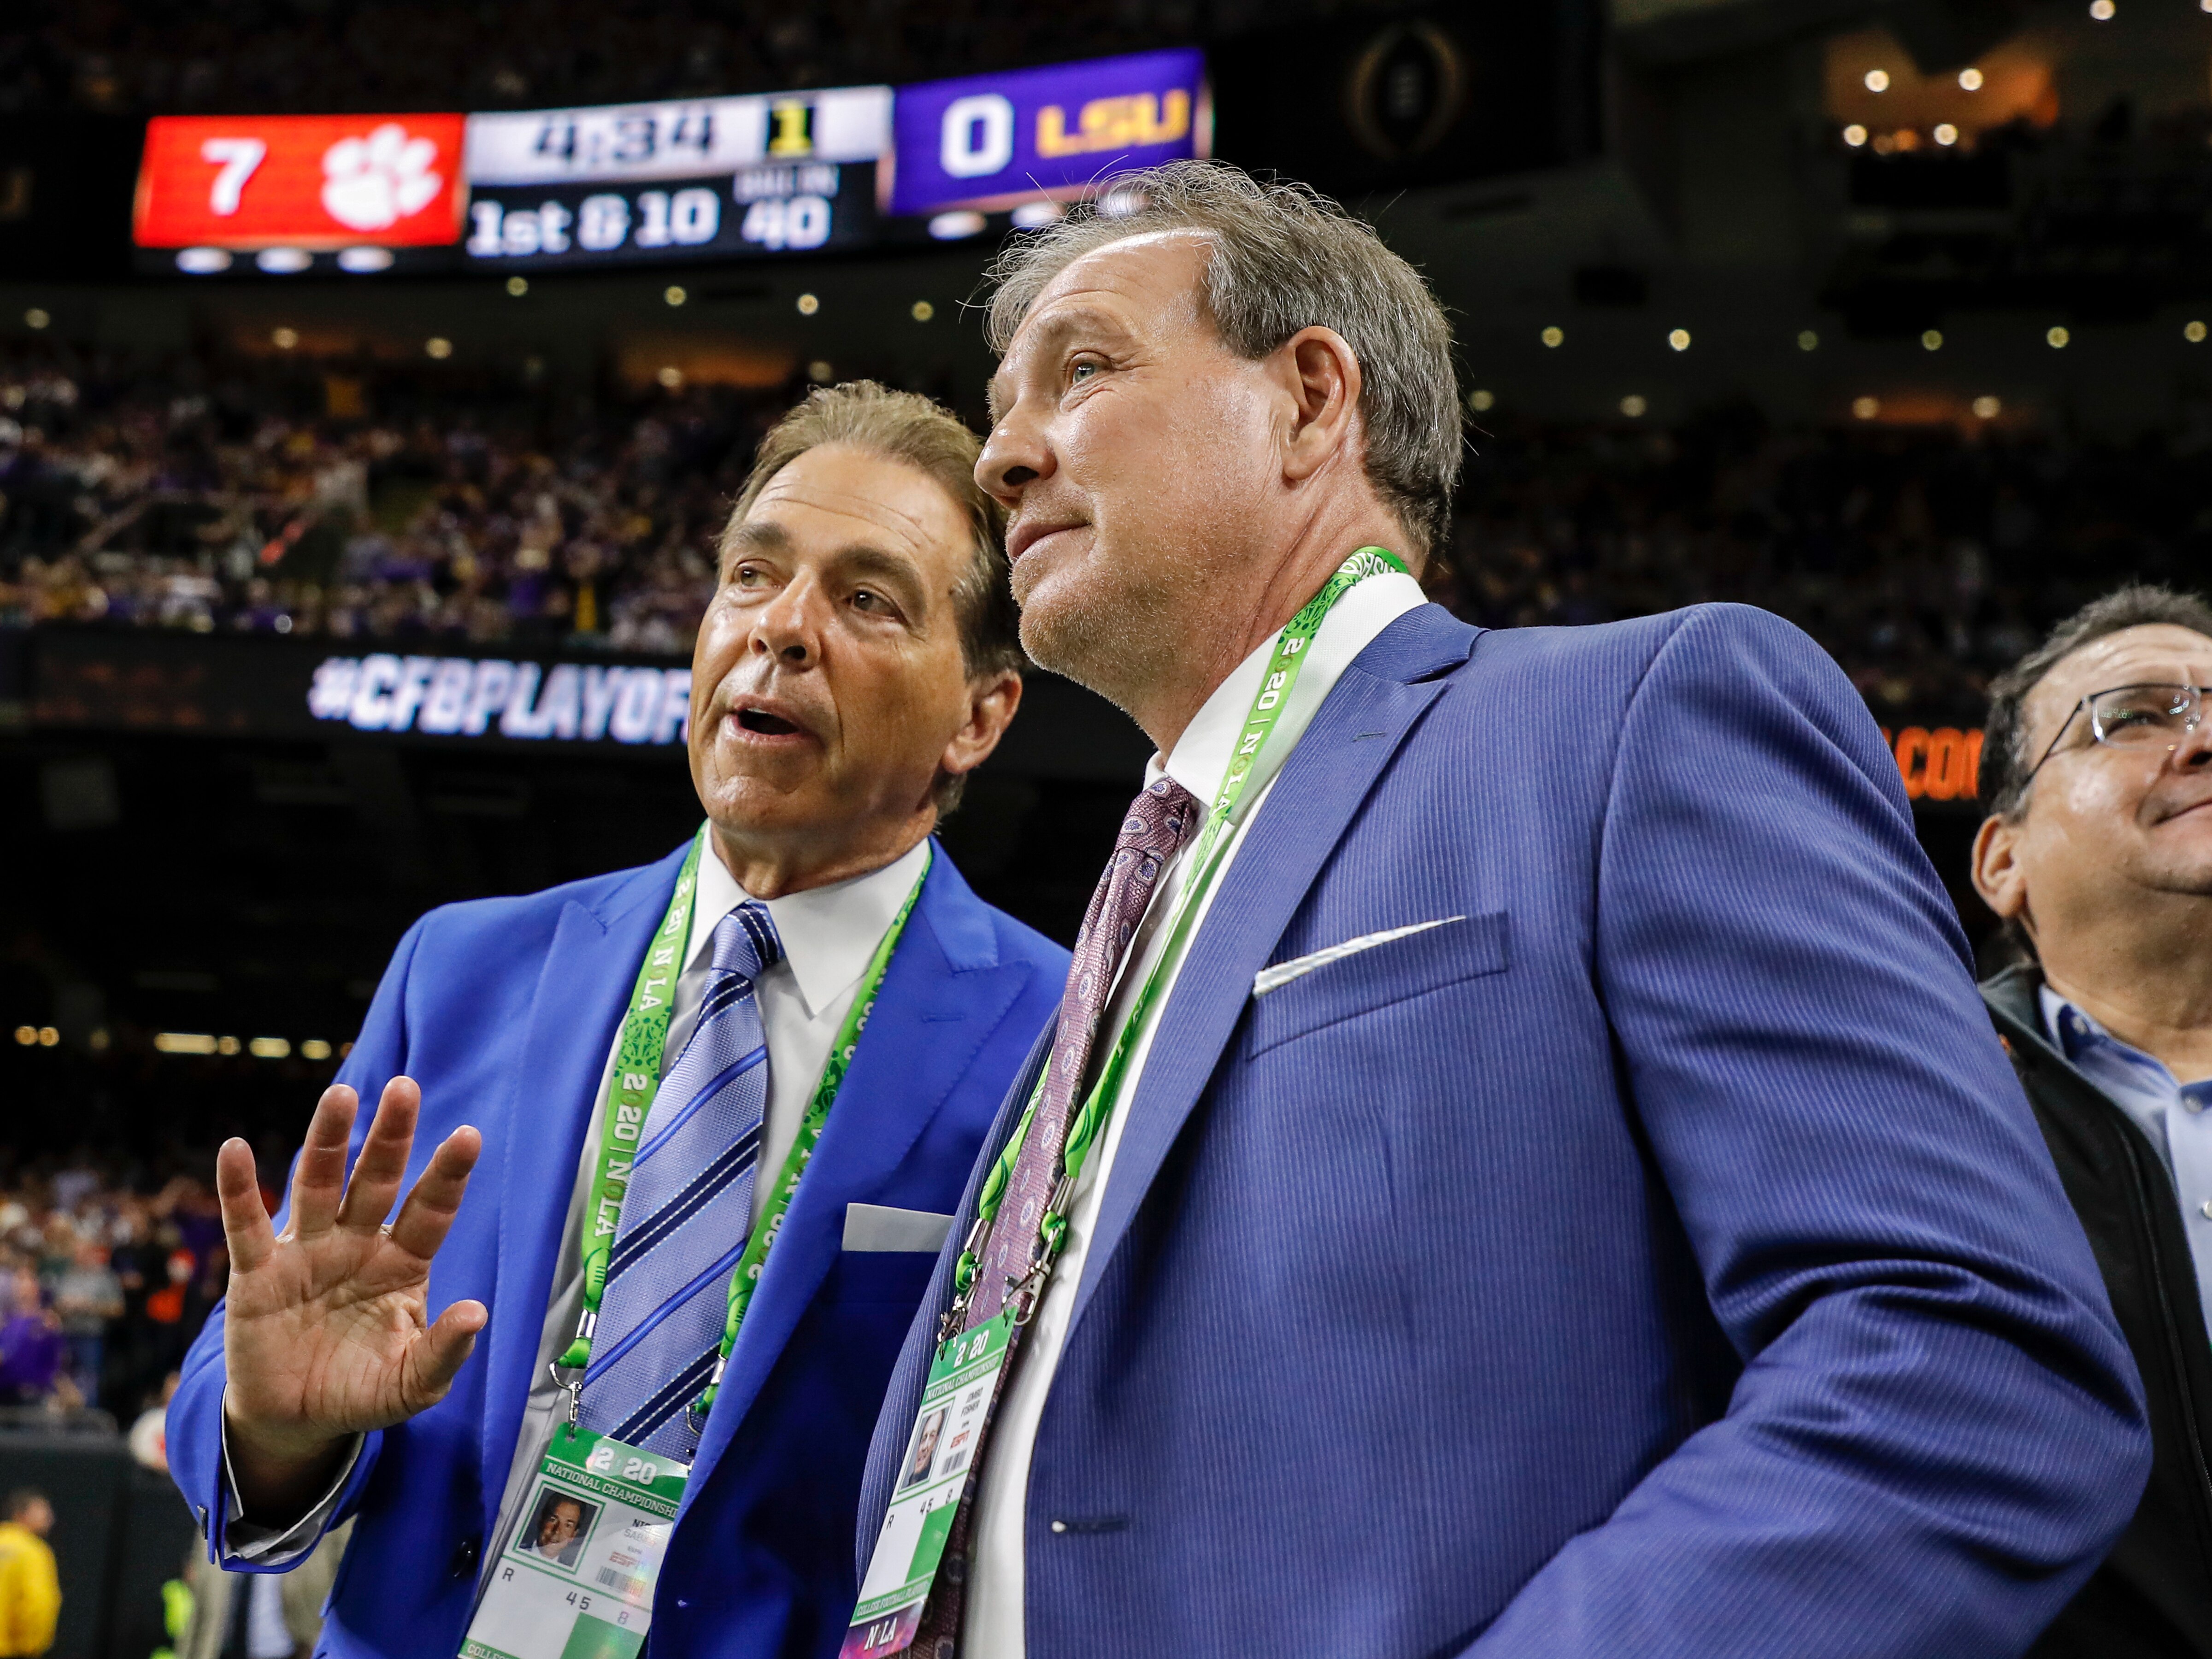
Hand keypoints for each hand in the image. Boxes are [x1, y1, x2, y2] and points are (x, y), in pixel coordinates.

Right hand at [215, 1078, 484, 1518]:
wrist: (296, 1419)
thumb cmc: (363, 1390)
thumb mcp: (411, 1383)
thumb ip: (443, 1351)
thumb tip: (477, 1314)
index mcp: (402, 1263)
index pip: (431, 1210)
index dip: (448, 1174)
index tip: (469, 1134)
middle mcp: (357, 1244)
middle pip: (376, 1180)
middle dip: (390, 1136)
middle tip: (405, 1088)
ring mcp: (306, 1253)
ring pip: (317, 1185)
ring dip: (327, 1140)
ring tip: (341, 1094)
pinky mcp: (257, 1275)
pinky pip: (247, 1225)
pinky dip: (239, 1189)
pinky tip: (235, 1150)